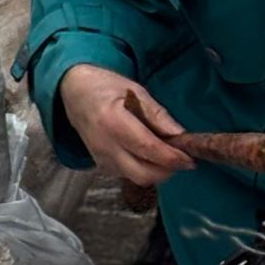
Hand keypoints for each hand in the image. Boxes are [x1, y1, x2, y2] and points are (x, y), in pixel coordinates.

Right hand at [57, 65, 195, 188]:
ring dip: (156, 172)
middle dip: (167, 171)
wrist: (74, 92)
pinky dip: (143, 170)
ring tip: (166, 155)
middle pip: (143, 173)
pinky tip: (149, 156)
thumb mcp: (135, 91)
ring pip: (136, 178)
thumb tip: (181, 136)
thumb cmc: (105, 86)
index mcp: (113, 122)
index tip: (191, 159)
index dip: (172, 158)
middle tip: (181, 159)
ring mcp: (100, 158)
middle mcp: (104, 145)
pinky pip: (128, 176)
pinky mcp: (100, 165)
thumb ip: (158, 115)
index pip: (148, 149)